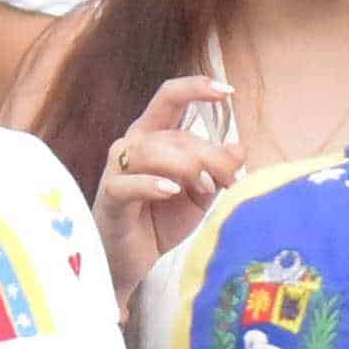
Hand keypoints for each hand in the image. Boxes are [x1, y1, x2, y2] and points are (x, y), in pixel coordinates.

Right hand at [96, 73, 238, 297]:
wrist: (132, 260)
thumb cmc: (161, 220)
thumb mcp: (200, 194)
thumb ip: (218, 170)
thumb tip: (238, 148)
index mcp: (154, 135)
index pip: (170, 98)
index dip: (196, 88)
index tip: (228, 91)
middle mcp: (132, 144)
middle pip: (173, 133)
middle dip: (209, 154)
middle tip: (230, 179)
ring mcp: (117, 169)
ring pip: (149, 150)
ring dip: (185, 166)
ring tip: (205, 188)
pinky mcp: (110, 197)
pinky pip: (126, 183)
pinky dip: (151, 184)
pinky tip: (172, 191)